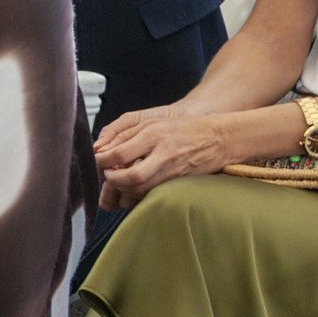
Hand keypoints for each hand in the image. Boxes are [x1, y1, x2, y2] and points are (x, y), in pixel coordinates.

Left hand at [93, 104, 243, 208]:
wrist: (218, 138)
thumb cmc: (181, 128)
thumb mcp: (152, 123)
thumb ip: (125, 134)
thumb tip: (100, 148)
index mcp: (153, 134)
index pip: (119, 153)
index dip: (104, 162)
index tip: (99, 161)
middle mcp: (162, 153)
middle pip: (130, 177)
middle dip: (113, 181)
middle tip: (108, 176)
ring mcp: (172, 170)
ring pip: (141, 189)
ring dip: (125, 189)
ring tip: (120, 181)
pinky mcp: (178, 182)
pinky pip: (152, 193)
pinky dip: (139, 193)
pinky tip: (135, 186)